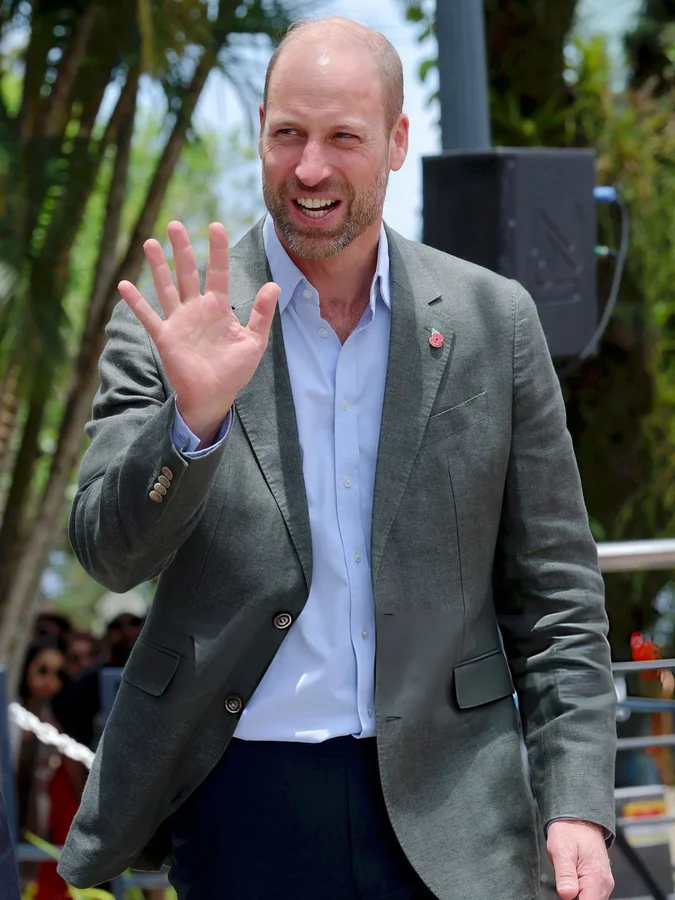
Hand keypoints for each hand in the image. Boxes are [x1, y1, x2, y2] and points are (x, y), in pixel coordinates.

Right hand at [119, 221, 279, 444]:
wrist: (214, 396)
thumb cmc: (235, 371)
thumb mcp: (254, 342)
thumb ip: (262, 314)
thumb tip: (274, 286)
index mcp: (219, 308)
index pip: (218, 272)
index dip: (218, 250)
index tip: (216, 226)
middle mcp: (196, 309)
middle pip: (188, 273)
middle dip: (182, 249)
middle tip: (175, 224)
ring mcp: (179, 321)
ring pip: (167, 288)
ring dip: (159, 266)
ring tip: (150, 242)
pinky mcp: (165, 337)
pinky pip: (147, 317)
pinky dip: (135, 302)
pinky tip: (124, 285)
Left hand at [547, 820, 613, 898]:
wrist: (579, 820)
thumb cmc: (570, 831)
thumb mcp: (561, 850)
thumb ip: (565, 874)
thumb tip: (566, 894)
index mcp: (596, 878)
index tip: (564, 891)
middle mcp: (604, 884)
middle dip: (573, 898)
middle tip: (564, 882)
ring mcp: (603, 883)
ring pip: (589, 899)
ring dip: (576, 895)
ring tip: (567, 877)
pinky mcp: (599, 881)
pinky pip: (590, 894)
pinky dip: (579, 891)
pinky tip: (571, 878)